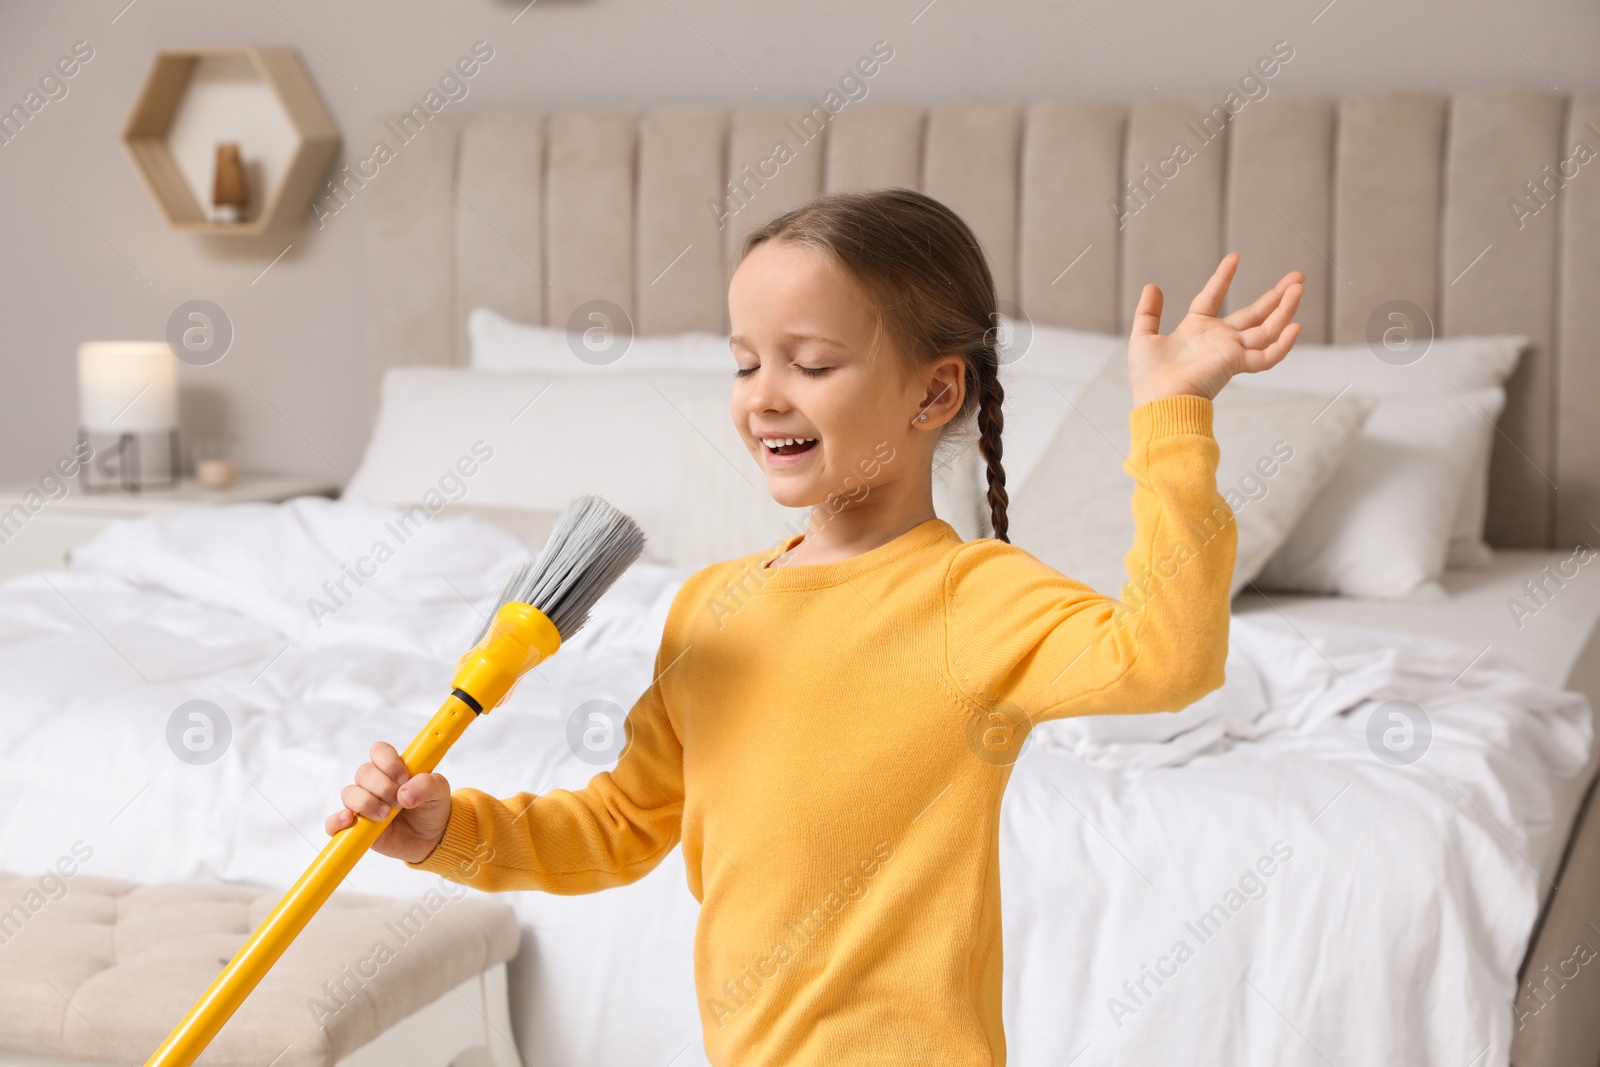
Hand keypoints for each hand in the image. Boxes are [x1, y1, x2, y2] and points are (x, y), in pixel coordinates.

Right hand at [325, 741, 452, 863]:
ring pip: (350, 793)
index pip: (379, 751)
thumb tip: (405, 794)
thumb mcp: (439, 791)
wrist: (431, 837)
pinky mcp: (354, 826)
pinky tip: (350, 820)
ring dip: (367, 803)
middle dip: (383, 787)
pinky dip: (337, 821)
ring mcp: (363, 804)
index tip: (404, 778)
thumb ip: (427, 785)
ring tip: (386, 815)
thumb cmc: (432, 807)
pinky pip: (334, 822)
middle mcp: (374, 783)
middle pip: (364, 773)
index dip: (388, 762)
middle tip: (399, 802)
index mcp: (393, 767)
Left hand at [1127, 253, 1302, 405]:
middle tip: (1297, 277)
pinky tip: (1296, 327)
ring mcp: (1230, 351)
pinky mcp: (1237, 364)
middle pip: (1254, 314)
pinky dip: (1282, 345)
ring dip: (1285, 309)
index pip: (1213, 297)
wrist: (1157, 400)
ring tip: (1300, 287)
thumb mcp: (1143, 336)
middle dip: (1276, 296)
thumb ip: (1148, 313)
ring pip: (1266, 329)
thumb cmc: (1149, 377)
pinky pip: (1266, 356)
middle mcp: (1217, 340)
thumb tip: (1152, 286)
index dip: (1223, 278)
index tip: (1234, 257)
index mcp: (1195, 330)